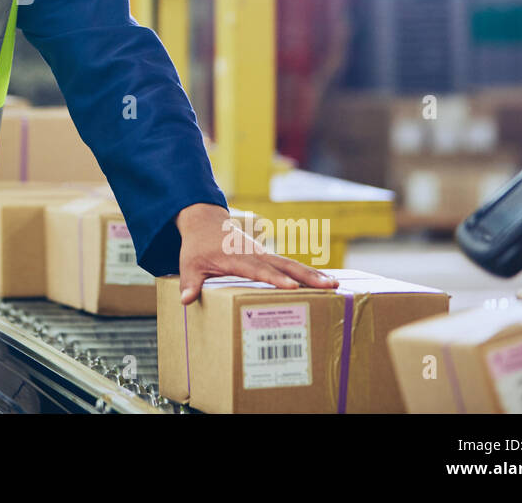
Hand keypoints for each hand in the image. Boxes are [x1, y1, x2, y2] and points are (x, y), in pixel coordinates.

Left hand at [176, 203, 338, 305]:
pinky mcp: (267, 256)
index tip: (291, 287)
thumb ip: (190, 282)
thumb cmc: (197, 246)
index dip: (275, 279)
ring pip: (291, 264)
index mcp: (237, 257)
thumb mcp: (189, 263)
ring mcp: (264, 254)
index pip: (259, 270)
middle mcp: (255, 254)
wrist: (204, 221)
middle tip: (329, 285)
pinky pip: (289, 265)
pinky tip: (325, 281)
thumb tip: (186, 300)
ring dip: (312, 274)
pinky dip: (306, 273)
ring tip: (335, 285)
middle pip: (284, 265)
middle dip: (306, 276)